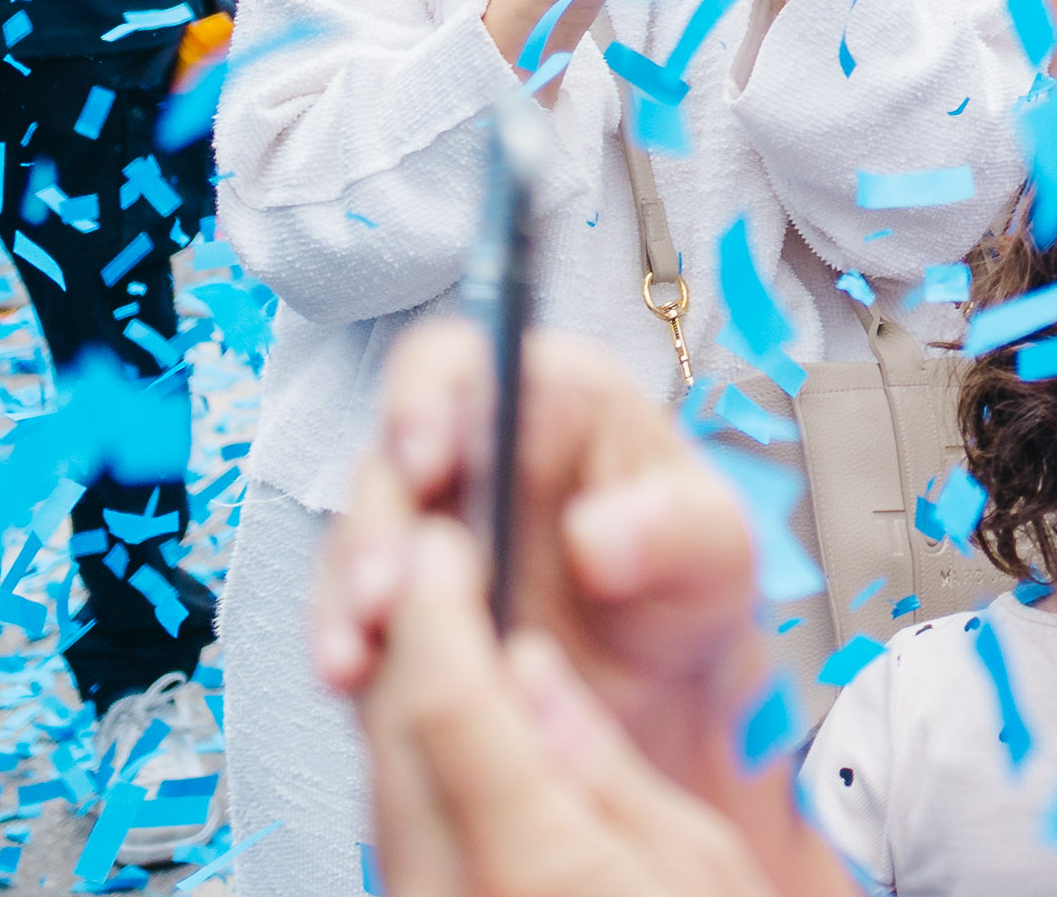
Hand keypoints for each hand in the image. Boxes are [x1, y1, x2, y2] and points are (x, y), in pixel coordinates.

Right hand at [325, 318, 819, 896]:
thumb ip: (676, 530)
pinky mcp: (395, 603)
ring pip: (356, 535)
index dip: (428, 396)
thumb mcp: (718, 556)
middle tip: (386, 586)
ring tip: (357, 654)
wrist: (668, 694)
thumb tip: (595, 537)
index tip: (425, 459)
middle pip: (390, 455)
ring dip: (346, 589)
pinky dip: (338, 638)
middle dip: (378, 519)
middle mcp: (471, 456)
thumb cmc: (689, 590)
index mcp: (550, 403)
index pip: (464, 362)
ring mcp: (424, 531)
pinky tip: (348, 675)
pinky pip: (343, 608)